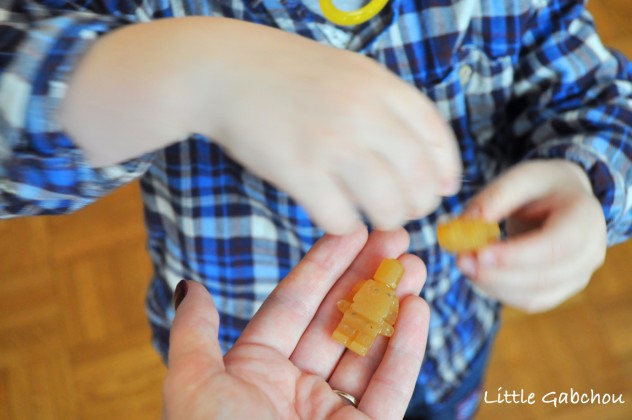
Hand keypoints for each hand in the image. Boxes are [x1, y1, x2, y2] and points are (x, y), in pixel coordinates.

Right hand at [60, 18, 459, 232]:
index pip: (438, 140)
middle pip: (420, 181)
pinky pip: (342, 219)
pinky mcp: (299, 172)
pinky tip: (336, 214)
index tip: (441, 190)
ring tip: (372, 215)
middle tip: (404, 210)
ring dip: (385, 220)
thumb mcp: (350, 72)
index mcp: (382, 86)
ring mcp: (331, 144)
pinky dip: (345, 225)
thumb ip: (387, 106)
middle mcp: (364, 114)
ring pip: (387, 207)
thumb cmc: (288, 75)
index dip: (447, 173)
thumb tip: (422, 156)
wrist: (224, 71)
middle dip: (419, 205)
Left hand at [163, 228, 428, 419]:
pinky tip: (418, 311)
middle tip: (397, 238)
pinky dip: (406, 350)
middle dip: (367, 276)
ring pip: (369, 347)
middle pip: (338, 318)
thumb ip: (195, 333)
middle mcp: (296, 386)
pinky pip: (390, 388)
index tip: (351, 231)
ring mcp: (333, 411)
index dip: (323, 265)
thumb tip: (189, 285)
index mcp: (255, 369)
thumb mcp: (194, 385)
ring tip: (416, 266)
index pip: (295, 304)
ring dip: (394, 304)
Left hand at [458, 160, 606, 312]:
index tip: (479, 253)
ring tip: (464, 264)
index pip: (555, 246)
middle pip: (544, 277)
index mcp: (585, 218)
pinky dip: (499, 292)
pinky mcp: (561, 290)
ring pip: (534, 296)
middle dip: (497, 274)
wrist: (562, 199)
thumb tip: (466, 223)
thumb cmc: (540, 187)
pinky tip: (477, 274)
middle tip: (461, 260)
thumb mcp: (520, 177)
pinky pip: (529, 302)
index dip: (516, 255)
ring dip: (493, 285)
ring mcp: (579, 276)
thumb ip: (495, 197)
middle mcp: (590, 252)